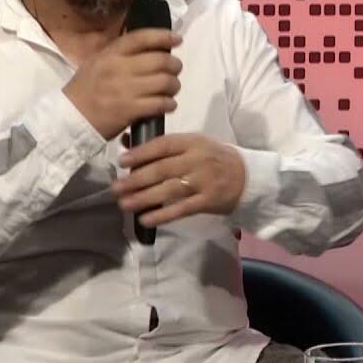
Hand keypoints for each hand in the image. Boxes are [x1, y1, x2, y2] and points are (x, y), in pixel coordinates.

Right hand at [63, 28, 182, 138]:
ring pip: (165, 82)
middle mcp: (118, 68)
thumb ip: (121, 53)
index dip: (163, 36)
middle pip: (160, 60)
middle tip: (175, 71)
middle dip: (175, 66)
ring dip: (174, 86)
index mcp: (110, 54)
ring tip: (171, 89)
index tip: (177, 39)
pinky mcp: (130, 110)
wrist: (70, 118)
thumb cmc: (86, 90)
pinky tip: (167, 104)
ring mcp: (125, 90)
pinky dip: (169, 104)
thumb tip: (151, 46)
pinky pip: (160, 103)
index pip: (141, 38)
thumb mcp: (97, 63)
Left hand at [112, 134, 246, 226]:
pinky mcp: (208, 201)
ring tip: (124, 204)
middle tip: (116, 188)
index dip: (142, 153)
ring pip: (169, 190)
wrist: (246, 176)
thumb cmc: (212, 158)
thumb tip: (125, 142)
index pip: (163, 145)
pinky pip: (181, 209)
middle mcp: (198, 160)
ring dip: (144, 198)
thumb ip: (162, 145)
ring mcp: (204, 181)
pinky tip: (145, 219)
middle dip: (136, 179)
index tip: (122, 161)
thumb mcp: (192, 144)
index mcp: (193, 142)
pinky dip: (162, 215)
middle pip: (163, 170)